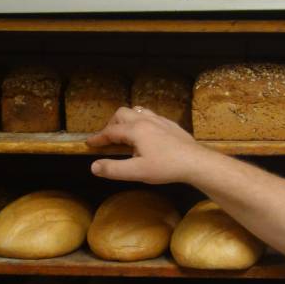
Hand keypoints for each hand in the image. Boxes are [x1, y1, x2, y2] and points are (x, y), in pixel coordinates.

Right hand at [87, 106, 214, 184]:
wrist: (196, 162)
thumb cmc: (166, 167)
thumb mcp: (137, 172)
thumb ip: (113, 169)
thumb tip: (93, 166)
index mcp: (135, 130)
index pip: (110, 131)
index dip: (98, 138)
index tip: (89, 143)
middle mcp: (146, 120)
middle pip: (122, 114)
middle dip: (111, 125)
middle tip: (108, 139)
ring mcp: (160, 120)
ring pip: (138, 111)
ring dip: (127, 120)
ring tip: (125, 134)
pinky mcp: (171, 125)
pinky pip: (151, 116)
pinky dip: (142, 122)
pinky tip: (147, 135)